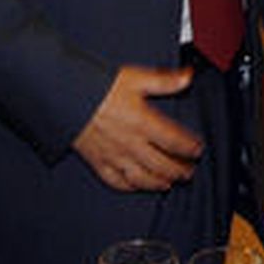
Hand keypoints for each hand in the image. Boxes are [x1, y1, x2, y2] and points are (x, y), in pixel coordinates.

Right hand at [73, 66, 201, 191]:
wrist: (65, 97)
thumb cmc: (98, 87)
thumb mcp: (136, 78)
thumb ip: (165, 80)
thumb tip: (188, 77)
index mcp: (143, 122)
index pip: (175, 141)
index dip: (190, 147)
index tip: (198, 150)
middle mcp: (130, 143)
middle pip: (162, 164)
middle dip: (179, 169)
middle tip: (189, 171)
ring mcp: (114, 155)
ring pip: (142, 177)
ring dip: (158, 182)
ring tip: (170, 182)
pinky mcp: (97, 161)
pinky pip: (116, 181)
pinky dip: (130, 186)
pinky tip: (137, 186)